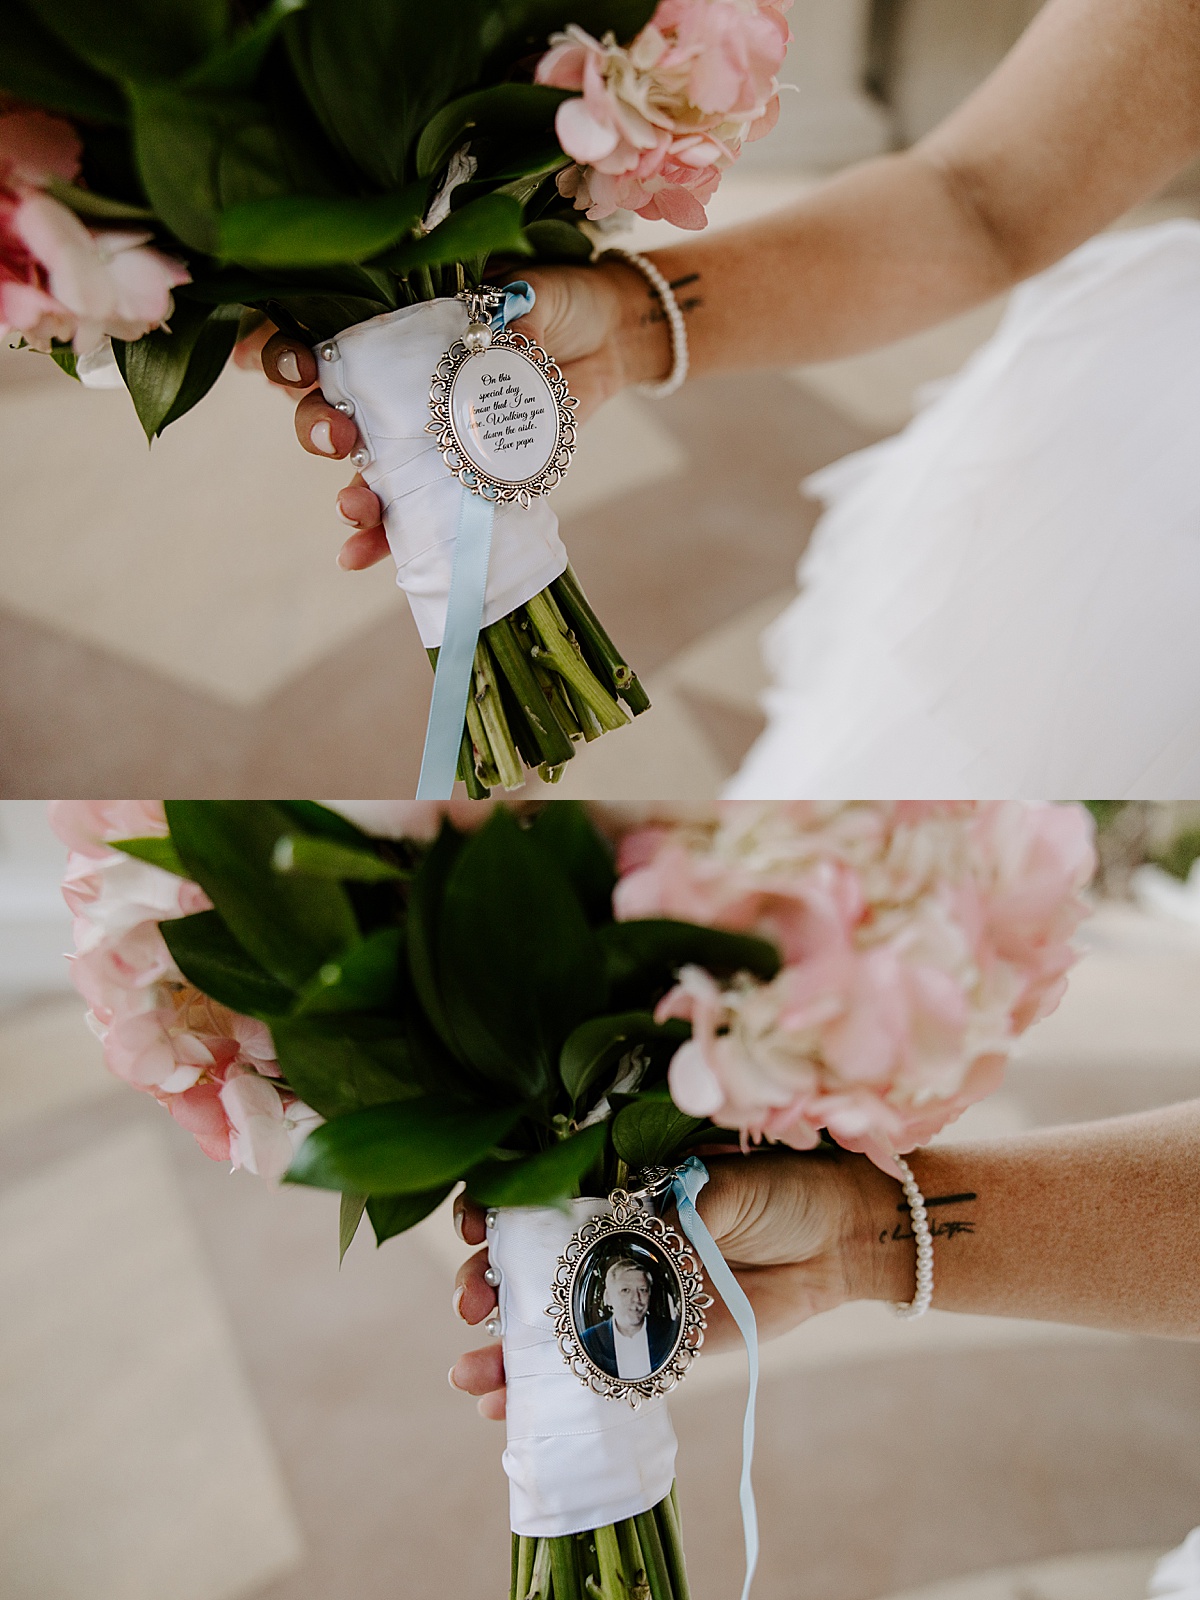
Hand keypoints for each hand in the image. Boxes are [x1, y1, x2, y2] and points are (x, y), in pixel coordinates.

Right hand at [254, 258, 669, 571]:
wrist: (604, 338)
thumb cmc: (551, 299)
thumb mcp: (524, 288)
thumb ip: (500, 308)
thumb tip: (497, 330)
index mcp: (388, 326)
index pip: (315, 336)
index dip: (282, 350)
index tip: (284, 364)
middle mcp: (391, 383)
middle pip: (323, 409)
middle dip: (315, 427)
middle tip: (338, 436)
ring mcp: (420, 434)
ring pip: (361, 470)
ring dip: (350, 494)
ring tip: (355, 507)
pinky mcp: (456, 476)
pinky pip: (412, 516)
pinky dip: (384, 541)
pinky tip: (361, 555)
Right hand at [447, 1148, 905, 1421]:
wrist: (837, 1235)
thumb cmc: (779, 1186)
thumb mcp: (722, 1183)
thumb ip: (672, 1207)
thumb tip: (627, 1228)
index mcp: (617, 1186)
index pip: (536, 1195)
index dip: (497, 1208)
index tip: (477, 1224)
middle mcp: (612, 1239)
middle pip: (530, 1265)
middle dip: (488, 1284)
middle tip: (472, 1304)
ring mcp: (631, 1293)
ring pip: (551, 1325)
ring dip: (505, 1352)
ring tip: (472, 1377)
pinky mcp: (659, 1342)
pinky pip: (597, 1368)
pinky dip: (554, 1389)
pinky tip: (510, 1408)